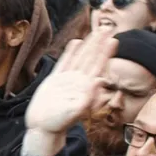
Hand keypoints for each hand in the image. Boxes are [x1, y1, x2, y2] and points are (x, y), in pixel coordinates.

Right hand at [23, 31, 115, 155]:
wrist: (42, 128)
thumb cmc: (57, 123)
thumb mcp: (74, 112)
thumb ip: (87, 98)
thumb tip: (99, 81)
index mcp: (85, 88)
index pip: (97, 65)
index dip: (105, 52)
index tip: (113, 39)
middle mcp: (79, 82)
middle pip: (91, 58)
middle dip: (99, 43)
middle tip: (107, 28)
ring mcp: (68, 80)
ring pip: (80, 57)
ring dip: (88, 45)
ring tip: (95, 32)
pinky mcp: (56, 80)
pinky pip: (65, 62)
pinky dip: (71, 52)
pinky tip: (76, 42)